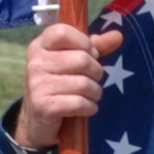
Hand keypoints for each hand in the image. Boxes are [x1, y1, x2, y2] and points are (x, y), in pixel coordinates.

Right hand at [12, 22, 119, 145]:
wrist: (37, 121)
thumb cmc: (59, 86)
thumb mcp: (72, 62)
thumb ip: (94, 47)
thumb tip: (118, 35)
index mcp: (40, 46)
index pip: (63, 32)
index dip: (84, 43)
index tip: (89, 54)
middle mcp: (35, 63)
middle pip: (82, 60)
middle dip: (96, 72)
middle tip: (91, 80)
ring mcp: (37, 85)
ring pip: (84, 84)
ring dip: (95, 93)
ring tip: (89, 96)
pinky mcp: (43, 106)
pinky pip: (80, 103)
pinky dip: (89, 108)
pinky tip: (85, 109)